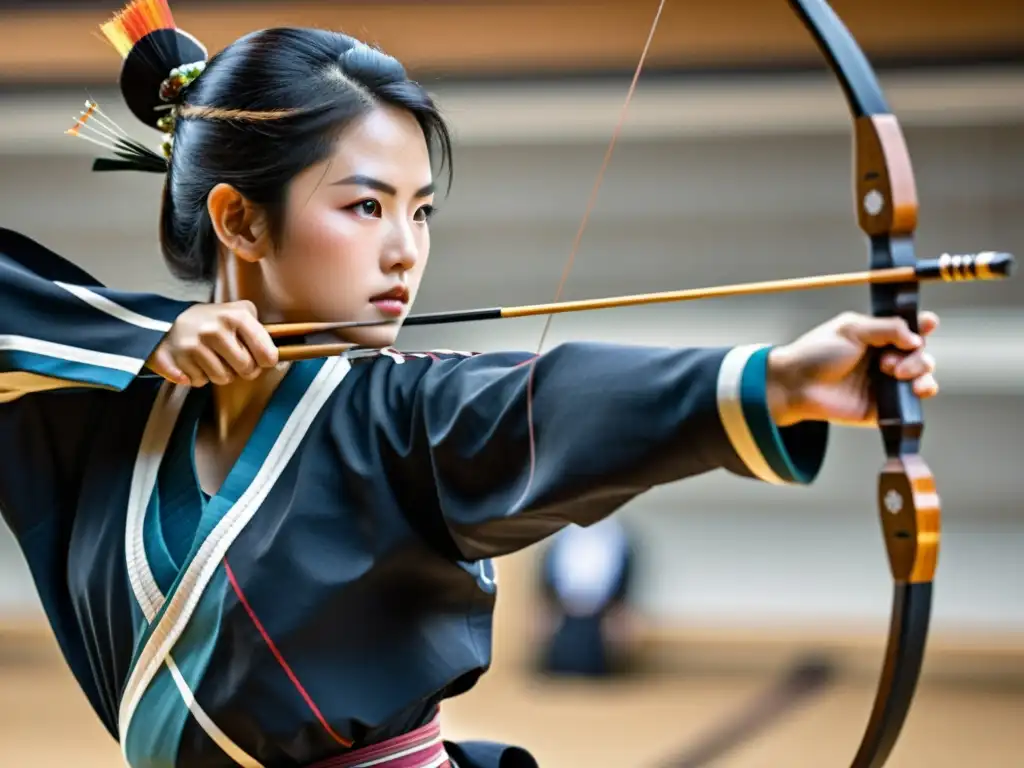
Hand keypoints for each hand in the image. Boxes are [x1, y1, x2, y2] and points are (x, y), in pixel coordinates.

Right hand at [146, 301, 278, 386]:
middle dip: (243, 369)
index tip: (263, 360)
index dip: (266, 361)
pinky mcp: (175, 360)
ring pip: (222, 379)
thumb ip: (260, 328)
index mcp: (235, 317)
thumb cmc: (212, 321)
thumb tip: (284, 348)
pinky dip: (198, 377)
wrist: (169, 321)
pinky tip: (194, 362)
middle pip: (246, 370)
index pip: (266, 354)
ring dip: (219, 374)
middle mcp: (214, 330)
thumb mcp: (238, 312)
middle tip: (233, 359)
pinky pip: (199, 382)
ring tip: (211, 358)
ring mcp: (193, 345)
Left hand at [767, 310, 938, 427]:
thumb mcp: (851, 329)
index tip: (929, 324)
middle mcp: (884, 359)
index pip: (910, 329)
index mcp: (877, 337)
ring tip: (898, 374)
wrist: (796, 384)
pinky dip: (922, 393)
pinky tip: (915, 390)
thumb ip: (887, 328)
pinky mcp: (884, 406)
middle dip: (917, 355)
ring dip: (921, 371)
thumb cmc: (816, 352)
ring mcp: (885, 383)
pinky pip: (912, 402)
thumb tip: (916, 337)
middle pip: (920, 353)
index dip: (924, 326)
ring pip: (922, 375)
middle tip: (889, 362)